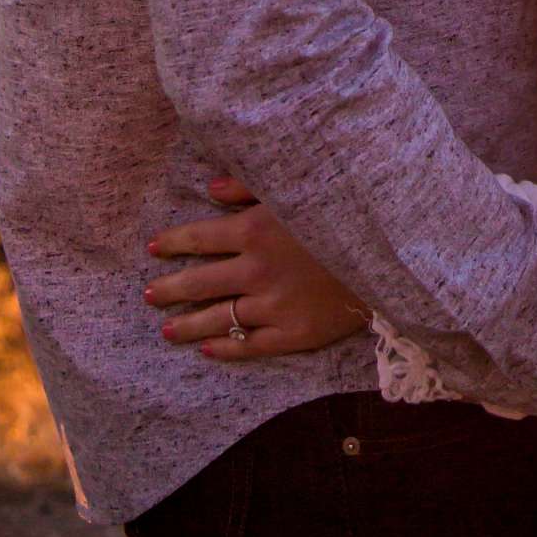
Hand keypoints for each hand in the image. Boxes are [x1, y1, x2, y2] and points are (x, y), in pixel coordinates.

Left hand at [145, 176, 367, 362]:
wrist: (388, 254)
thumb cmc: (340, 212)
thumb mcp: (296, 187)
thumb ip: (249, 186)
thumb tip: (209, 186)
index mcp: (254, 230)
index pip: (199, 237)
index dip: (173, 242)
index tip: (152, 248)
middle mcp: (256, 271)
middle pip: (199, 283)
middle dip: (169, 288)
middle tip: (149, 295)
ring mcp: (274, 306)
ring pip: (219, 319)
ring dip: (188, 325)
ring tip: (167, 330)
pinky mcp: (294, 334)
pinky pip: (250, 346)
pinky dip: (226, 349)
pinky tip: (209, 350)